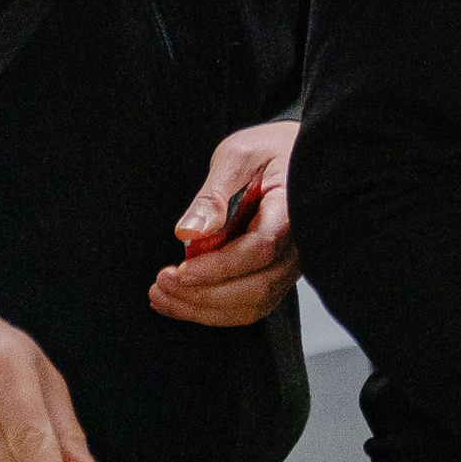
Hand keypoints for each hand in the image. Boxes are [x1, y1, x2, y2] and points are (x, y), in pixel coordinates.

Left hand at [149, 120, 301, 327]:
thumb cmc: (270, 150)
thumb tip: (188, 233)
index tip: (179, 271)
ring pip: (254, 304)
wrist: (295, 156)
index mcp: (293, 207)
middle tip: (161, 285)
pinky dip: (215, 311)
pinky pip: (251, 304)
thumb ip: (214, 194)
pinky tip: (182, 302)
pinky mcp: (277, 273)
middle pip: (258, 286)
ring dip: (204, 309)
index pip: (261, 248)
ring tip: (163, 297)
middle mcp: (300, 244)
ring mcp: (291, 263)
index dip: (219, 266)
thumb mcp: (238, 155)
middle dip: (204, 294)